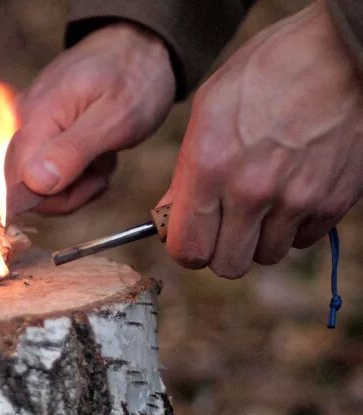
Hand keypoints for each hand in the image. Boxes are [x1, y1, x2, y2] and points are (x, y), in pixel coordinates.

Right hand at [5, 23, 175, 214]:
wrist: (137, 46)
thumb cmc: (133, 77)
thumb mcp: (115, 118)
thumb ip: (72, 151)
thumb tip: (35, 183)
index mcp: (35, 120)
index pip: (17, 185)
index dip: (52, 199)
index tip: (90, 184)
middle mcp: (21, 124)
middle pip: (24, 189)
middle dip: (67, 193)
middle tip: (101, 170)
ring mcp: (28, 127)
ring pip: (38, 184)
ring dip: (75, 184)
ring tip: (102, 156)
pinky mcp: (39, 132)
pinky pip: (46, 171)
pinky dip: (75, 173)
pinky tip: (95, 153)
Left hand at [164, 0, 362, 277]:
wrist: (343, 51)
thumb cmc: (270, 70)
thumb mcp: (210, 108)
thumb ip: (187, 170)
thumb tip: (169, 211)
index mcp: (209, 167)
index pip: (187, 249)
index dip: (186, 247)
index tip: (191, 235)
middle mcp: (250, 191)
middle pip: (227, 265)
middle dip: (222, 249)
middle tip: (225, 224)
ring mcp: (296, 200)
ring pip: (267, 256)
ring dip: (260, 238)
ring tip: (263, 202)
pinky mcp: (332, 202)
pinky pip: (304, 240)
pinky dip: (295, 227)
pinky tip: (293, 193)